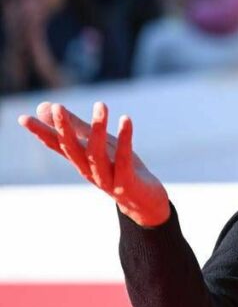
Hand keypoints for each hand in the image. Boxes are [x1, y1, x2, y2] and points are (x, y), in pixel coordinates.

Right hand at [18, 102, 169, 226]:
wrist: (145, 202)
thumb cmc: (118, 168)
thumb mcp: (98, 144)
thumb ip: (74, 127)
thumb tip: (45, 106)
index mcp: (81, 162)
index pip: (57, 146)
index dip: (41, 133)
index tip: (23, 119)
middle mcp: (89, 171)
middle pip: (72, 150)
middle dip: (63, 129)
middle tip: (56, 107)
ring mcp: (107, 179)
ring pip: (96, 155)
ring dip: (98, 129)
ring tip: (101, 105)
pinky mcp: (126, 183)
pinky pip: (124, 159)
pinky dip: (125, 139)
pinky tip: (126, 119)